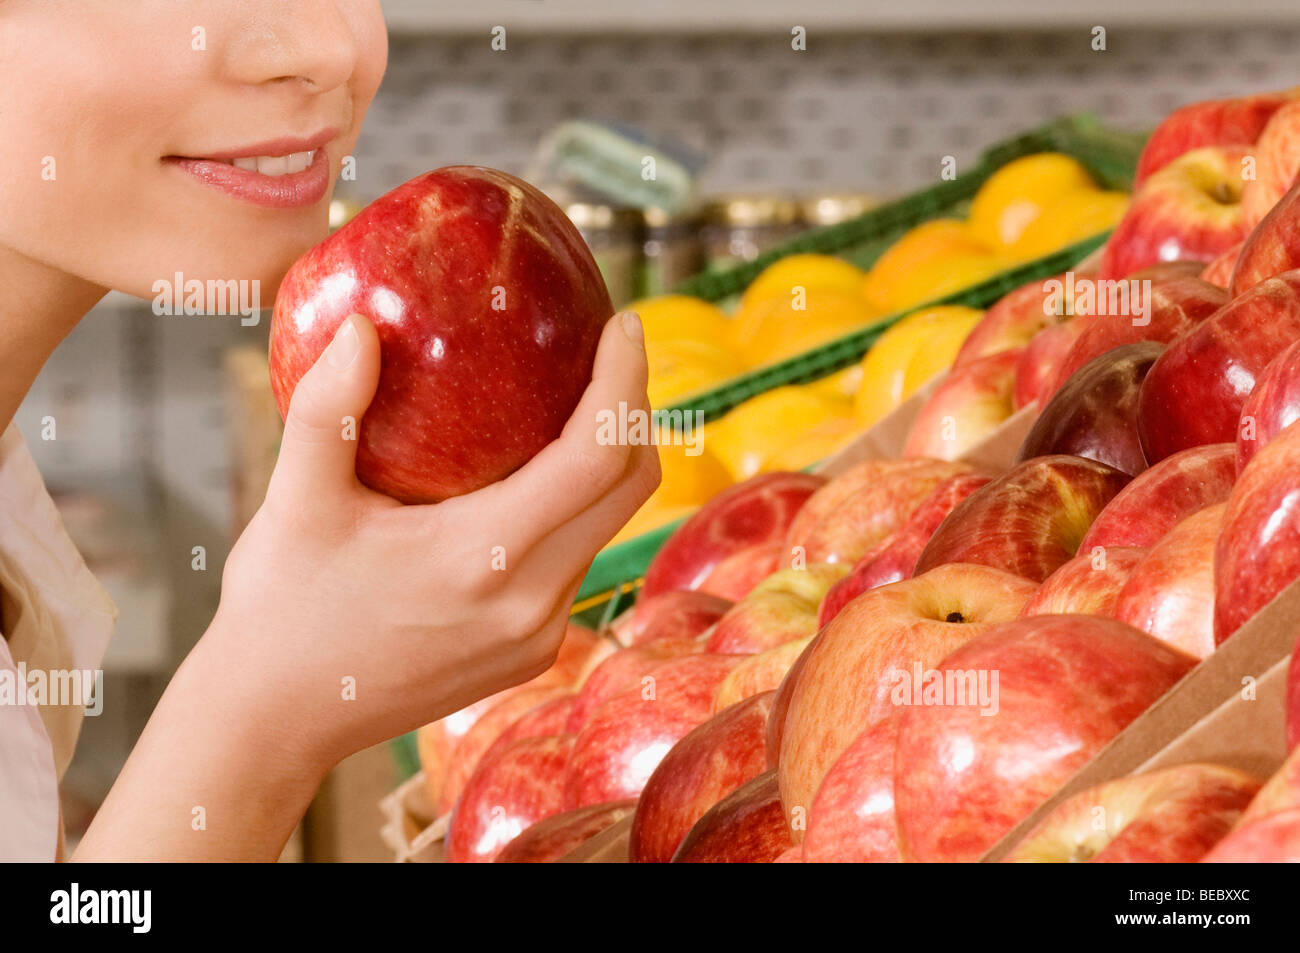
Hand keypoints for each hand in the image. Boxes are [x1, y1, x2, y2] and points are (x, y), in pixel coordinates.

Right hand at [211, 310, 657, 771]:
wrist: (281, 720)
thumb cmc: (281, 608)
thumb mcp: (293, 503)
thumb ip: (327, 409)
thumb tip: (361, 326)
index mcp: (482, 558)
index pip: (596, 457)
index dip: (624, 384)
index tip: (623, 324)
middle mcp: (530, 603)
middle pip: (628, 489)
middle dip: (633, 411)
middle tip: (609, 350)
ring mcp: (538, 635)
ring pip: (608, 527)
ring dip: (606, 461)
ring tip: (573, 400)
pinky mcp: (532, 652)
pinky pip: (578, 562)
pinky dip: (576, 508)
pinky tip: (533, 474)